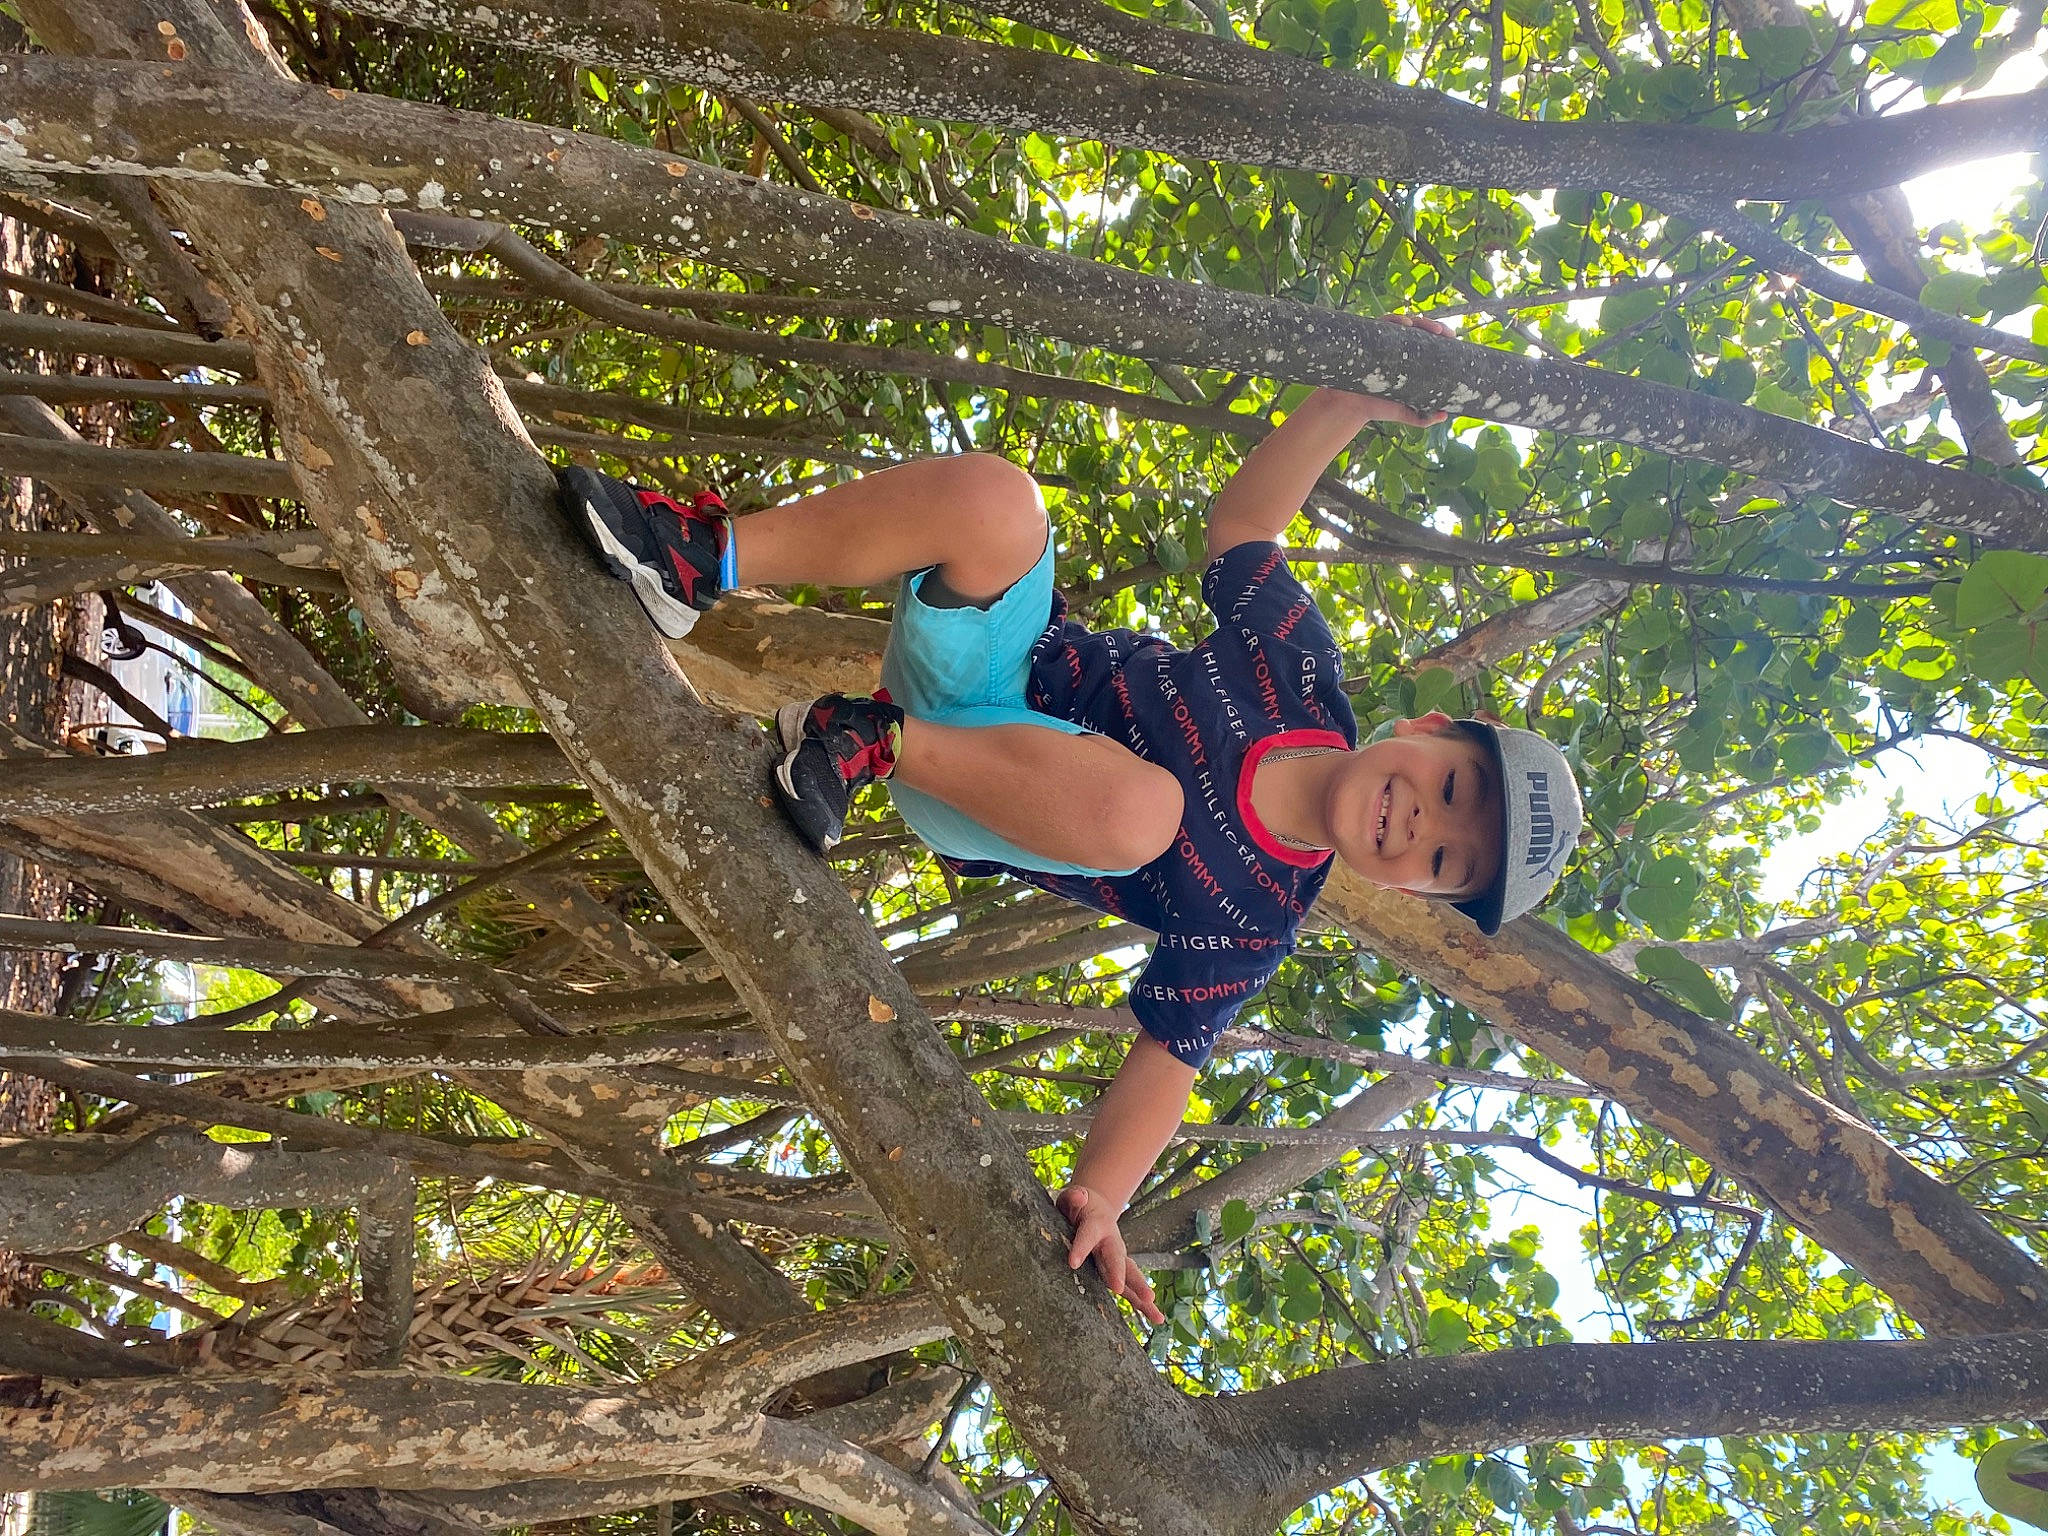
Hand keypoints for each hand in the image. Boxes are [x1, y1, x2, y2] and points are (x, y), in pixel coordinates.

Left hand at [1056, 1185, 1164, 1325]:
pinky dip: (1142, 1303)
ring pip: (1130, 1275)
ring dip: (1140, 1291)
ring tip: (1154, 1308)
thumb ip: (1073, 1197)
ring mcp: (1117, 1257)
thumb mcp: (1072, 1198)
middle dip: (1118, 1273)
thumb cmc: (1079, 1205)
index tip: (1072, 1263)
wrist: (1096, 1209)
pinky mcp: (1118, 1271)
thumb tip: (1078, 1195)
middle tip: (1118, 1288)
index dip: (1080, 1247)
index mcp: (1096, 1225)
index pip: (1088, 1236)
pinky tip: (1157, 1318)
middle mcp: (1111, 1243)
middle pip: (1116, 1258)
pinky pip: (1130, 1288)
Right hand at [1358, 311, 1452, 427]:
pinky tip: (1407, 325)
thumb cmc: (1376, 408)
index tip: (1453, 339)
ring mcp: (1384, 342)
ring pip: (1405, 323)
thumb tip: (1445, 415)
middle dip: (1435, 327)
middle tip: (1446, 334)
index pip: (1429, 342)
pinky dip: (1396, 321)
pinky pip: (1384, 324)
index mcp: (1410, 361)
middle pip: (1421, 330)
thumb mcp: (1405, 414)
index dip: (1442, 338)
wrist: (1350, 408)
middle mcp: (1398, 348)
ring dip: (1421, 321)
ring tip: (1432, 329)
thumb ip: (1424, 418)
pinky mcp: (1370, 340)